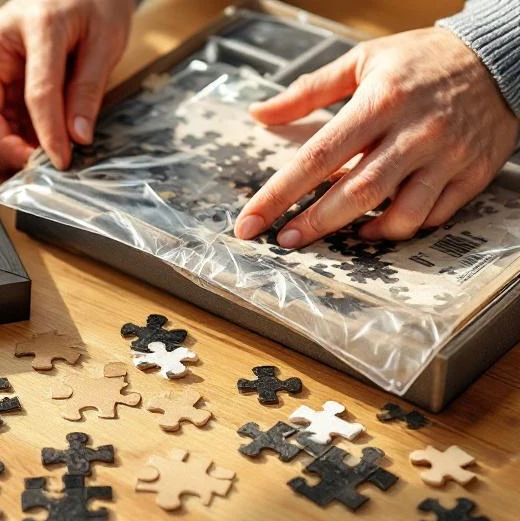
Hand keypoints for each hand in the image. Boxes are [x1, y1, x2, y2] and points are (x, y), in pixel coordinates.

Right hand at [0, 0, 135, 169]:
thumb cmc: (90, 1)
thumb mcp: (104, 40)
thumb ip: (89, 90)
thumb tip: (78, 136)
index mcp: (27, 27)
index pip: (34, 94)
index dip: (48, 134)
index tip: (62, 160)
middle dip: (5, 148)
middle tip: (38, 165)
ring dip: (1, 147)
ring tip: (37, 154)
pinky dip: (4, 139)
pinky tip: (30, 143)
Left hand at [234, 27, 519, 246]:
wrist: (502, 56)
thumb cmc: (423, 60)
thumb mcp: (362, 62)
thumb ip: (308, 91)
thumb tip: (259, 113)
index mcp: (380, 102)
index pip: (318, 156)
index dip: (279, 194)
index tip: (250, 222)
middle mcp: (414, 132)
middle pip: (355, 193)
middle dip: (313, 224)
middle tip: (283, 240)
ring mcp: (446, 156)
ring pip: (400, 214)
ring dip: (362, 231)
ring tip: (339, 234)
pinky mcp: (472, 173)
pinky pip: (432, 216)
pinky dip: (401, 227)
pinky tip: (379, 224)